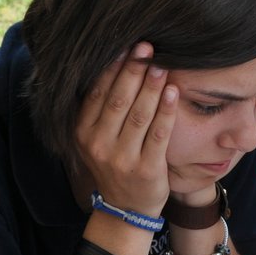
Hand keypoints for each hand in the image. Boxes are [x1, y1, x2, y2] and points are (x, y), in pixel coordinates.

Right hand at [76, 42, 174, 220]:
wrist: (126, 208)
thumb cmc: (115, 163)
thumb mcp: (97, 138)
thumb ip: (102, 109)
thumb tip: (116, 63)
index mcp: (82, 132)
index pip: (97, 93)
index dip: (112, 67)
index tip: (126, 45)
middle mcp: (98, 145)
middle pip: (118, 100)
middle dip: (133, 70)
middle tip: (146, 47)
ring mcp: (122, 158)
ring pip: (139, 115)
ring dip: (151, 87)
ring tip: (161, 64)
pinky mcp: (146, 169)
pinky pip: (159, 134)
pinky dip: (166, 111)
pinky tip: (173, 92)